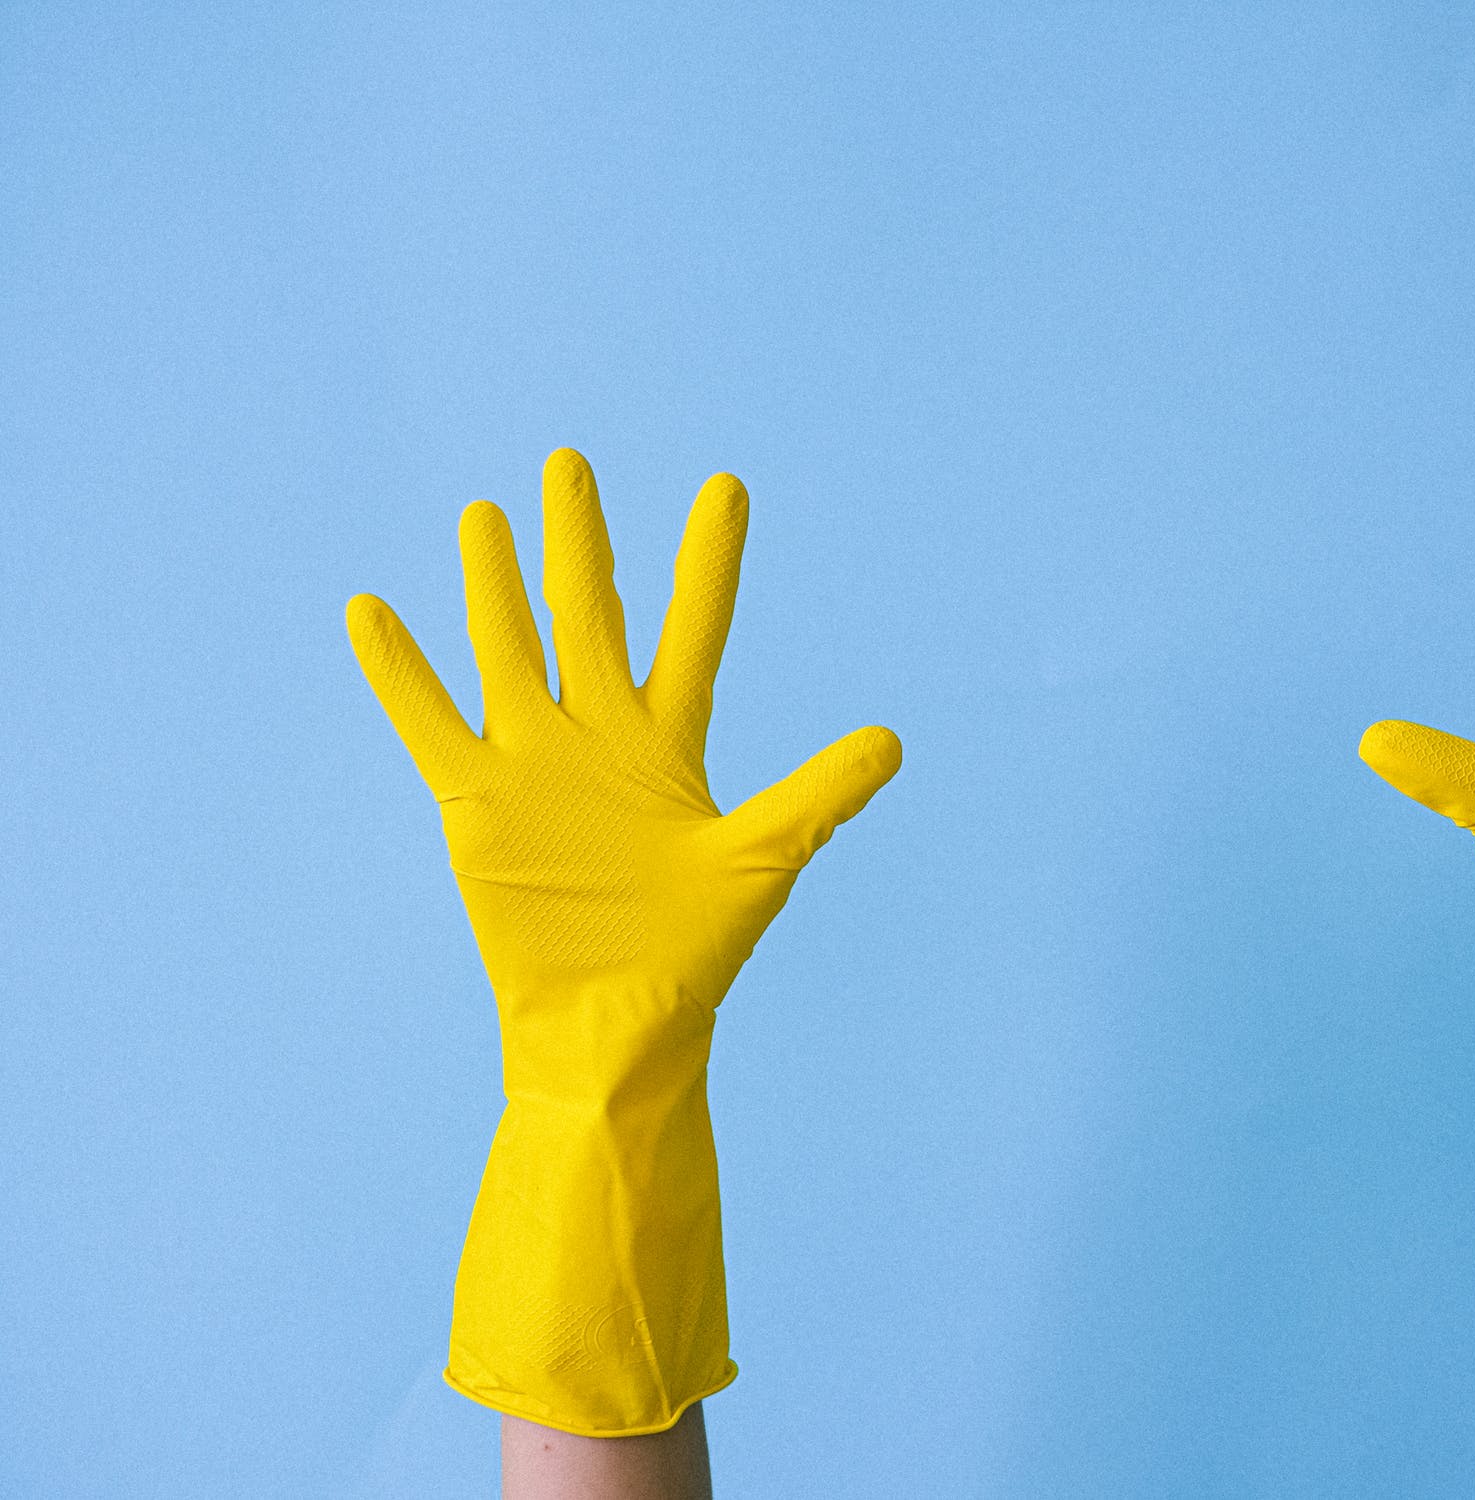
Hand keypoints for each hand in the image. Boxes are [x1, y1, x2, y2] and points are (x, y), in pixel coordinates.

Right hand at [348, 447, 899, 1006]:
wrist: (615, 1019)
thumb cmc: (694, 952)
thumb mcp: (765, 859)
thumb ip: (821, 794)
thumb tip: (893, 740)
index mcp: (671, 739)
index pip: (694, 627)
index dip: (708, 561)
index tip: (725, 487)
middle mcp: (599, 734)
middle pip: (588, 614)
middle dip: (581, 541)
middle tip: (571, 462)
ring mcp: (534, 762)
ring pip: (507, 648)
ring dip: (493, 583)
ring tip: (486, 513)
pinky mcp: (476, 801)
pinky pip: (429, 720)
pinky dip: (400, 670)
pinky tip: (373, 610)